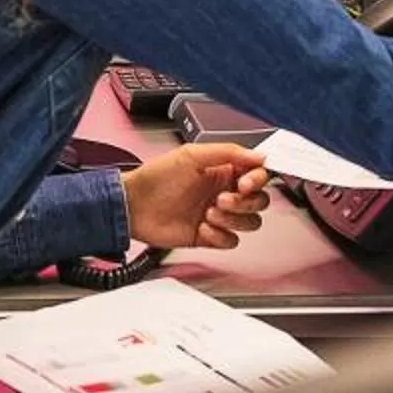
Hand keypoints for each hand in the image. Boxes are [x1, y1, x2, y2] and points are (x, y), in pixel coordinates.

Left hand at [122, 144, 272, 249]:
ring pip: (249, 222)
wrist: (133, 206)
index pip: (257, 174)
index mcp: (223, 170)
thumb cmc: (155, 178)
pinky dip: (220, 236)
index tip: (245, 183)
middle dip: (244, 202)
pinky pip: (231, 241)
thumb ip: (227, 152)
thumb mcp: (191, 155)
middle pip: (259, 201)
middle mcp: (223, 192)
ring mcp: (217, 216)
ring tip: (209, 213)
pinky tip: (202, 227)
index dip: (258, 180)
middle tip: (221, 199)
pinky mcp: (209, 236)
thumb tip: (258, 154)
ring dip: (233, 220)